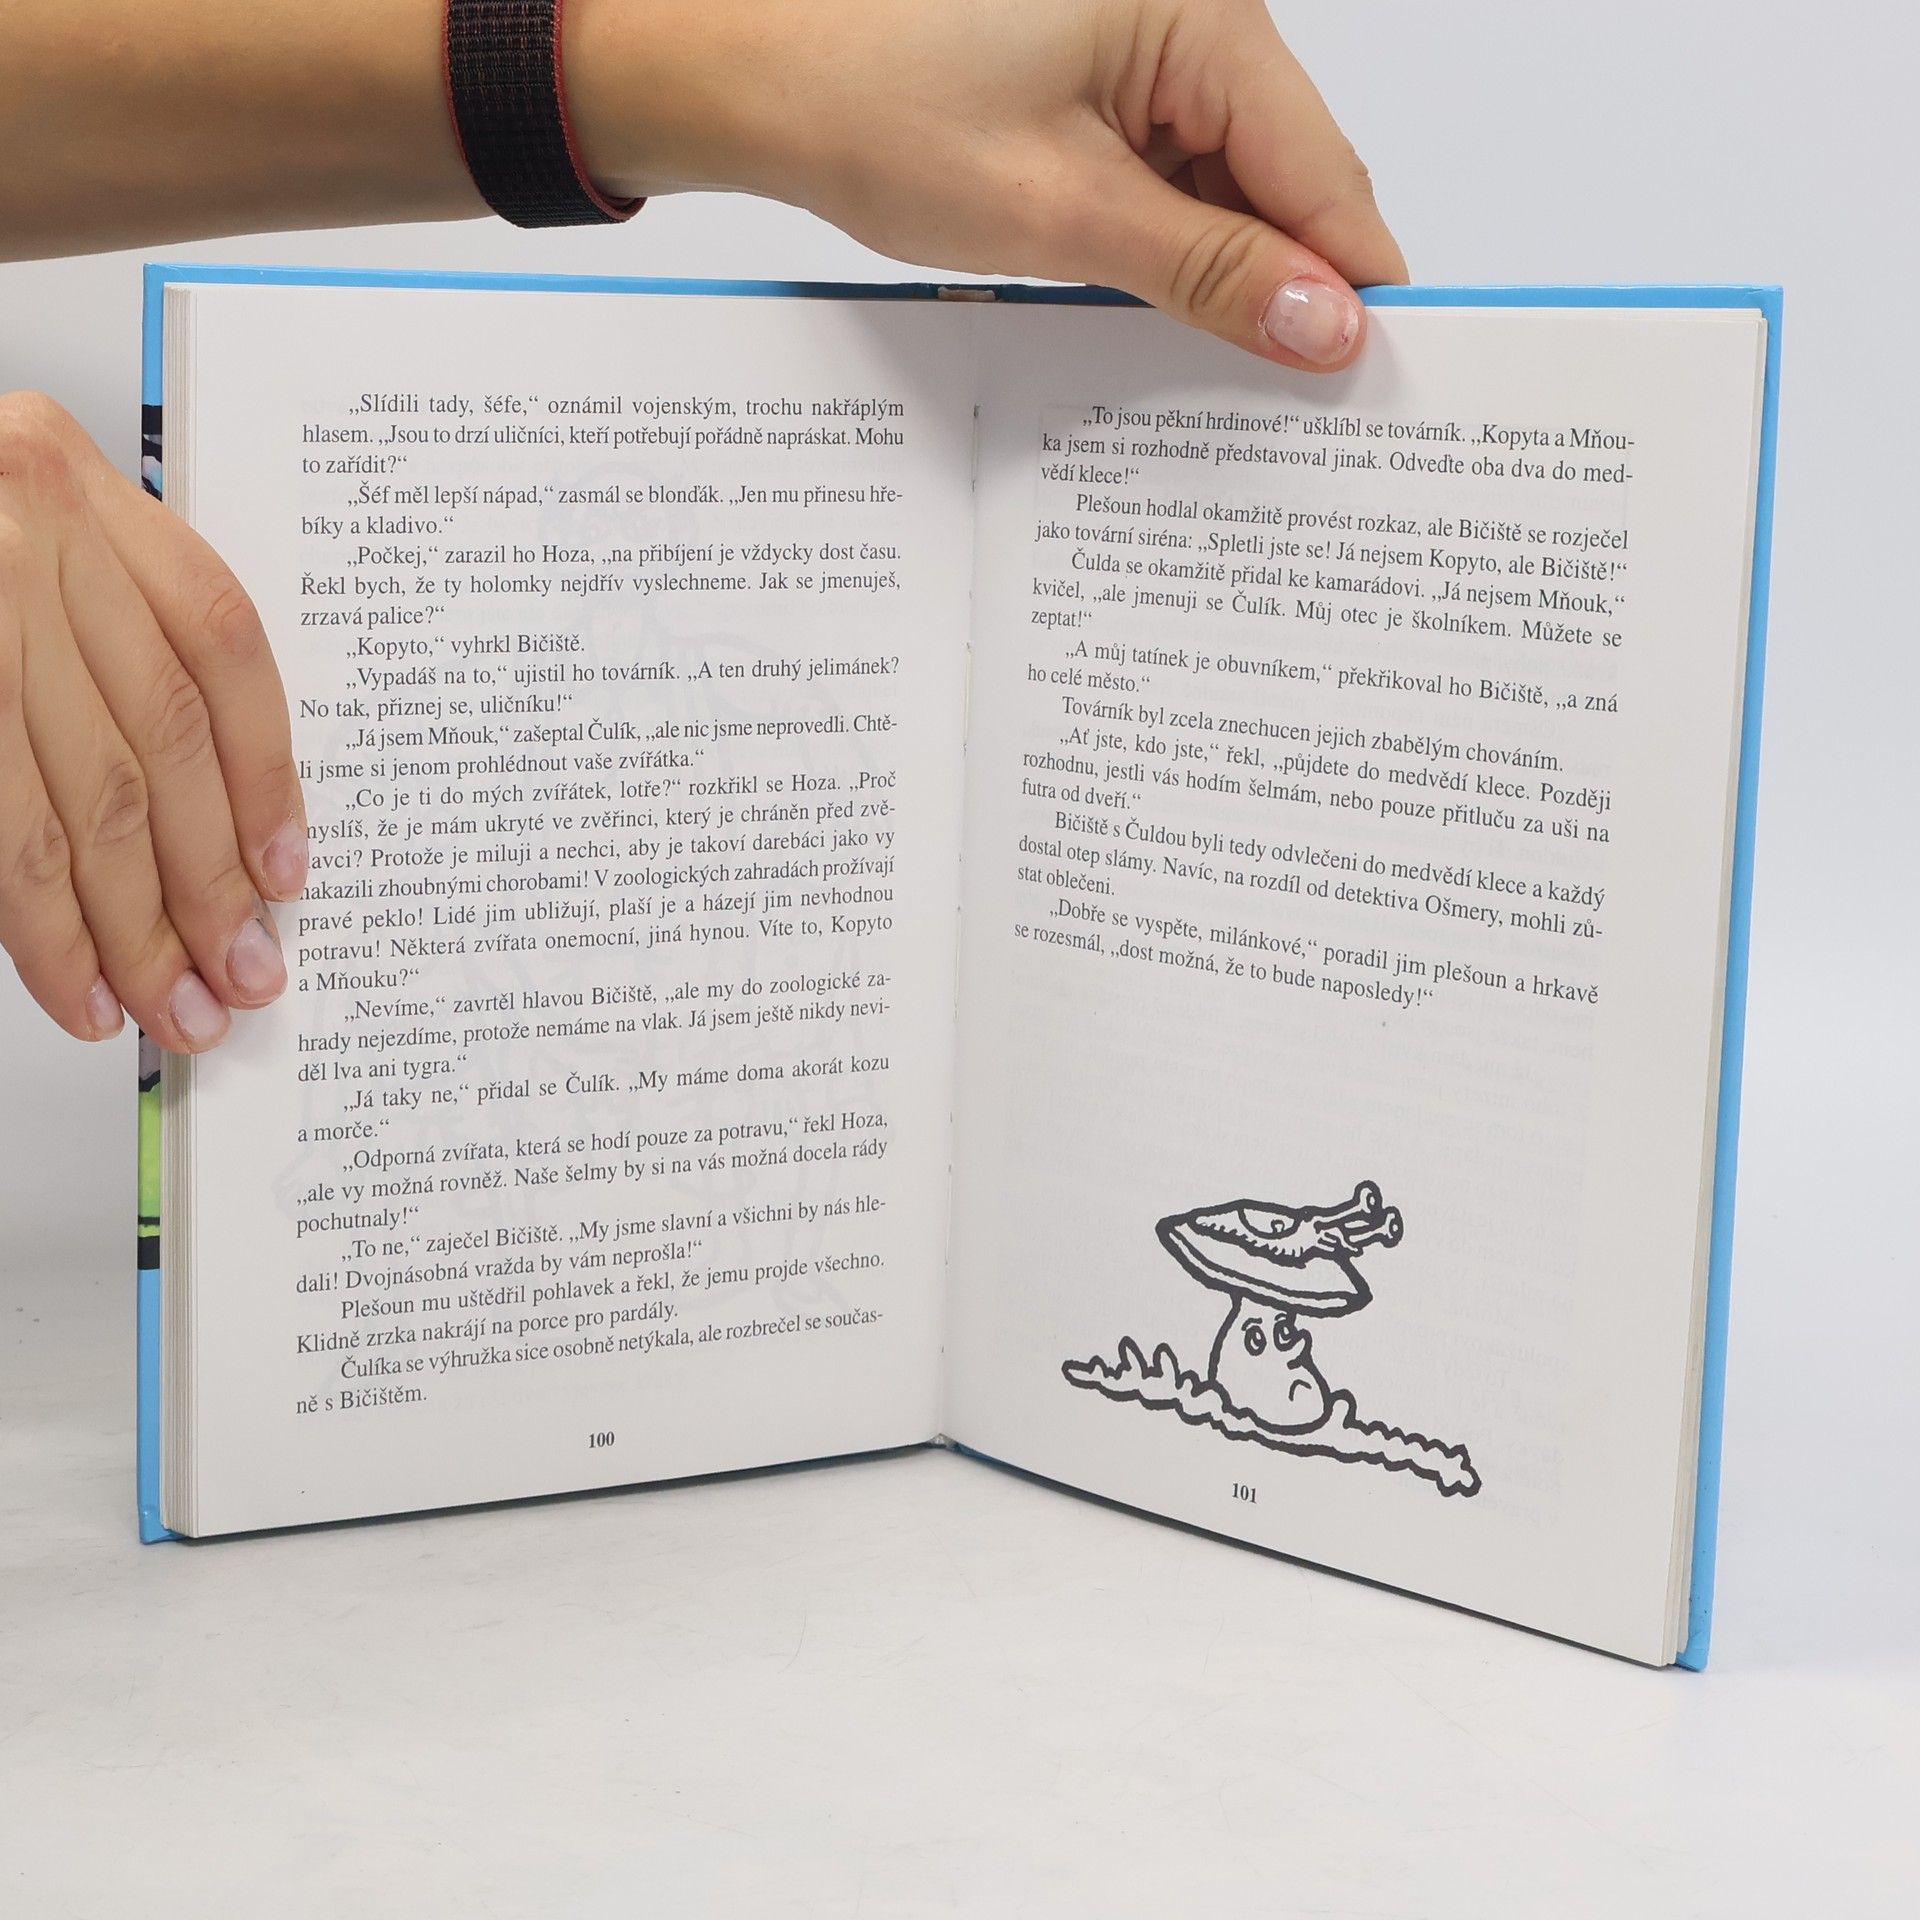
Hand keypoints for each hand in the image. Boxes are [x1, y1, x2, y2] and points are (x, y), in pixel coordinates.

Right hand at [0, 393, 305, 1050]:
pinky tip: (78, 982)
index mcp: (71, 484)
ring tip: (173, 1006)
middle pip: (163, 742)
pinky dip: (44, 924)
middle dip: (209, 883)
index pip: (219, 647)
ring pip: (87, 800)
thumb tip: (200, 818)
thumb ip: (98, 641)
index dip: (265, 774)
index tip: (284, 876)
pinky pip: (3, 828)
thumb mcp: (12, 539)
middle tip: (239, 977)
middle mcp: (24, 537)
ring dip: (135, 927)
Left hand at [575, 0, 1405, 368]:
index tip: (1377, 379)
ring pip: (1225, 186)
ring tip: (1214, 375)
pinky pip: (1167, 175)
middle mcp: (1189, 18)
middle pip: (1284, 177)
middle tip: (1296, 408)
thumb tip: (1327, 324)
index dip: (1353, 281)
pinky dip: (1165, 247)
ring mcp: (1143, 48)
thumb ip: (1205, 271)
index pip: (1325, 169)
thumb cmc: (874, 106)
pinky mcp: (1099, 81)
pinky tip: (1151, 314)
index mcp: (1199, 16)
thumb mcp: (1058, 213)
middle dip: (1286, 287)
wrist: (750, 70)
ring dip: (1219, 274)